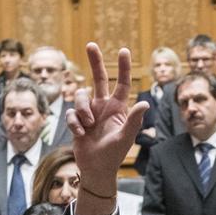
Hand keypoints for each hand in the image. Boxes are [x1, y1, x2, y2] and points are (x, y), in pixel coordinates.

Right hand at [67, 42, 148, 214]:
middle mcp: (103, 106)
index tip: (123, 50)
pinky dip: (74, 123)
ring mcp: (89, 112)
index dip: (123, 68)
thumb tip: (145, 102)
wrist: (96, 169)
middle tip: (91, 44)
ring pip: (80, 97)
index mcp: (118, 108)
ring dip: (82, 110)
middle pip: (99, 78)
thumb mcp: (125, 138)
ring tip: (88, 127)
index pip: (122, 83)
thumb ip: (134, 120)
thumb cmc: (113, 155)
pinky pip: (71, 113)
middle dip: (94, 61)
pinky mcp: (76, 120)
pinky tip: (81, 134)